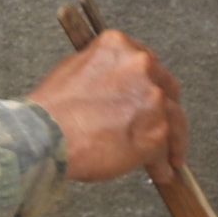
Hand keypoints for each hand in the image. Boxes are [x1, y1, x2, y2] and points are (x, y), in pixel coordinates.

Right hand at [29, 29, 186, 181]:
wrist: (43, 136)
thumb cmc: (51, 109)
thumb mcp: (73, 67)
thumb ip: (104, 69)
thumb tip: (113, 81)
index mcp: (120, 46)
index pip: (149, 63)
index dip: (152, 84)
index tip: (152, 97)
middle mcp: (140, 67)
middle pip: (168, 89)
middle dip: (166, 110)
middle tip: (162, 125)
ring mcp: (152, 99)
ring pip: (174, 120)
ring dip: (172, 140)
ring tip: (169, 156)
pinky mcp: (155, 132)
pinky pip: (165, 148)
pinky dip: (162, 162)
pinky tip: (159, 170)